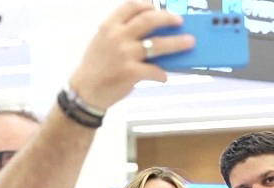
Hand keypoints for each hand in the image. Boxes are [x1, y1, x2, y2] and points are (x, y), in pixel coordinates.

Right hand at [68, 1, 193, 109]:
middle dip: (168, 18)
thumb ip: (119, 32)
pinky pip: (154, 70)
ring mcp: (125, 54)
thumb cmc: (94, 67)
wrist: (84, 92)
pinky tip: (164, 76)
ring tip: (189, 42)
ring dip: (177, 43)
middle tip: (179, 21)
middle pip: (149, 20)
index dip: (147, 4)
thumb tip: (148, 32)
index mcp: (109, 26)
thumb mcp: (101, 42)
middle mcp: (118, 36)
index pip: (131, 6)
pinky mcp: (131, 72)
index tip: (156, 6)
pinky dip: (161, 73)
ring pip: (158, 44)